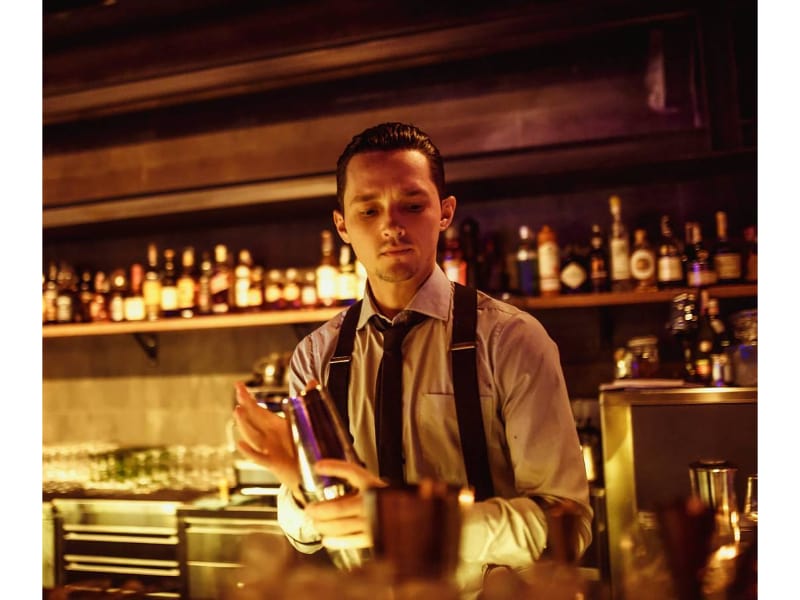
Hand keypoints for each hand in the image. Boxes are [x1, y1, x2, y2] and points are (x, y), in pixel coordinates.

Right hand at [232, 381, 299, 496]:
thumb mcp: (303, 421)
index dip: (247, 397)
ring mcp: (267, 448)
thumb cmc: (300, 446)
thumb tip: (313, 380)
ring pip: (252, 435)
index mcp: (272, 424)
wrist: (304, 473)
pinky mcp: (272, 462)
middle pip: (252, 418)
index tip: (238, 385)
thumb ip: (306, 400)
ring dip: (244, 424)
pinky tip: (240, 443)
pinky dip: (249, 451)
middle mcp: (266, 435)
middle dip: (245, 405)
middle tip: (238, 392)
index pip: (256, 408)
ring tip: (237, 411)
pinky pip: (258, 457)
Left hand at [304, 458, 386, 550]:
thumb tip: (323, 471)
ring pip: (340, 525)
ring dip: (323, 525)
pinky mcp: (373, 537)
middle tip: (309, 510)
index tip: (318, 466)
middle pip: (337, 507)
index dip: (334, 467)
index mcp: (373, 484)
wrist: (410, 515)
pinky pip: (350, 540)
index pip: (351, 472)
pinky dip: (336, 540)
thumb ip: (352, 482)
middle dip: (318, 510)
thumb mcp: (372, 484)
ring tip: (316, 524)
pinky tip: (327, 539)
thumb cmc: (387, 499)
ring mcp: (372, 520)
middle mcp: (372, 501)